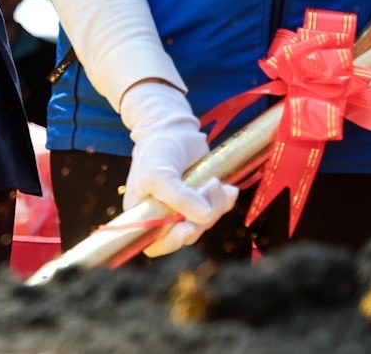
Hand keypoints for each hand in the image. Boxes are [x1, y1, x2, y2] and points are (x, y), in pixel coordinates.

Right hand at [119, 80, 237, 256]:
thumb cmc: (157, 148)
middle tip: (207, 191)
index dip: (171, 241)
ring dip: (216, 205)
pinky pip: (217, 211)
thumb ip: (179, 198)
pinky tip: (227, 188)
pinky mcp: (201, 199)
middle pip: (185, 234)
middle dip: (201, 218)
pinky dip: (225, 201)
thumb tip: (204, 217)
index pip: (155, 242)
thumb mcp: (160, 174)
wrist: (174, 127)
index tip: (186, 227)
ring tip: (215, 182)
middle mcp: (163, 214)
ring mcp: (184, 208)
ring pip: (204, 223)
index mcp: (144, 212)